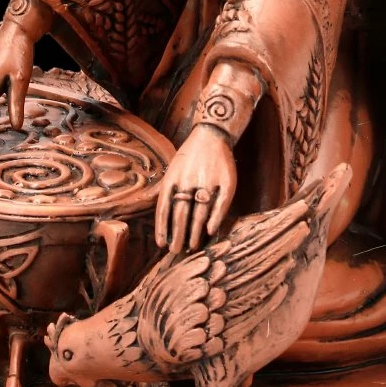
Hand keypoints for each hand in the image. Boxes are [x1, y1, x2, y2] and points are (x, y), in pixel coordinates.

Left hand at [155, 124, 236, 252]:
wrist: (212, 134)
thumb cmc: (190, 157)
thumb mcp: (172, 169)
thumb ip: (167, 192)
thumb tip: (159, 218)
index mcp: (173, 178)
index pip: (164, 208)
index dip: (162, 228)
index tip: (162, 244)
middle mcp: (189, 180)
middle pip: (181, 214)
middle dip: (178, 235)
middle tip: (176, 252)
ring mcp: (208, 181)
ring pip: (200, 212)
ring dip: (195, 232)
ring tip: (192, 246)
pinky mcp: (227, 181)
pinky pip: (221, 204)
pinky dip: (216, 218)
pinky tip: (211, 231)